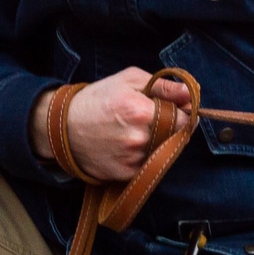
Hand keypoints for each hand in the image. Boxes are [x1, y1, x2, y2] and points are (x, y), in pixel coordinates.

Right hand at [29, 67, 192, 182]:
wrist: (63, 127)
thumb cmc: (97, 99)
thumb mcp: (129, 79)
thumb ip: (163, 85)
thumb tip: (190, 92)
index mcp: (141, 111)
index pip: (184, 120)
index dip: (183, 115)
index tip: (176, 111)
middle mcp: (138, 138)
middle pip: (175, 138)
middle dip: (171, 128)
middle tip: (152, 120)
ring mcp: (131, 159)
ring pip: (162, 153)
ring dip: (157, 143)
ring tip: (135, 131)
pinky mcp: (125, 174)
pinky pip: (147, 166)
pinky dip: (144, 157)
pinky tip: (127, 145)